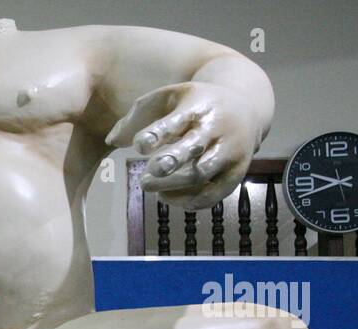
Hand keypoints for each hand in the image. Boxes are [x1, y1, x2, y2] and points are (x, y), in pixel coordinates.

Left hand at [106, 81, 262, 210]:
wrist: (246, 108)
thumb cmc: (194, 106)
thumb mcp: (168, 98)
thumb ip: (137, 116)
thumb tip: (111, 141)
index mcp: (198, 106)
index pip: (176, 121)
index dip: (156, 134)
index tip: (138, 145)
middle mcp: (217, 128)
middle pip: (193, 148)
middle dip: (168, 163)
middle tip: (145, 178)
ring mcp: (229, 151)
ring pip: (201, 175)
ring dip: (171, 186)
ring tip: (147, 185)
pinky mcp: (236, 173)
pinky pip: (211, 195)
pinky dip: (186, 202)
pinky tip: (166, 196)